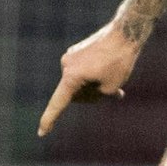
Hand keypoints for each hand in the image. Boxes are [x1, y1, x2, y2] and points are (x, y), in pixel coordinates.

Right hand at [38, 18, 144, 136]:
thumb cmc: (119, 61)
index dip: (50, 119)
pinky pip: (82, 70)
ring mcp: (70, 57)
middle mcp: (66, 66)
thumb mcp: (109, 87)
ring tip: (116, 81)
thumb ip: (95, 95)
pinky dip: (93, 75)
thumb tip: (89, 91)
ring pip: (79, 82)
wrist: (125, 32)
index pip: (58, 103)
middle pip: (74, 93)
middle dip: (91, 96)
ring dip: (94, 85)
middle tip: (115, 93)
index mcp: (71, 77)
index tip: (41, 133)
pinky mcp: (76, 52)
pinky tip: (109, 73)